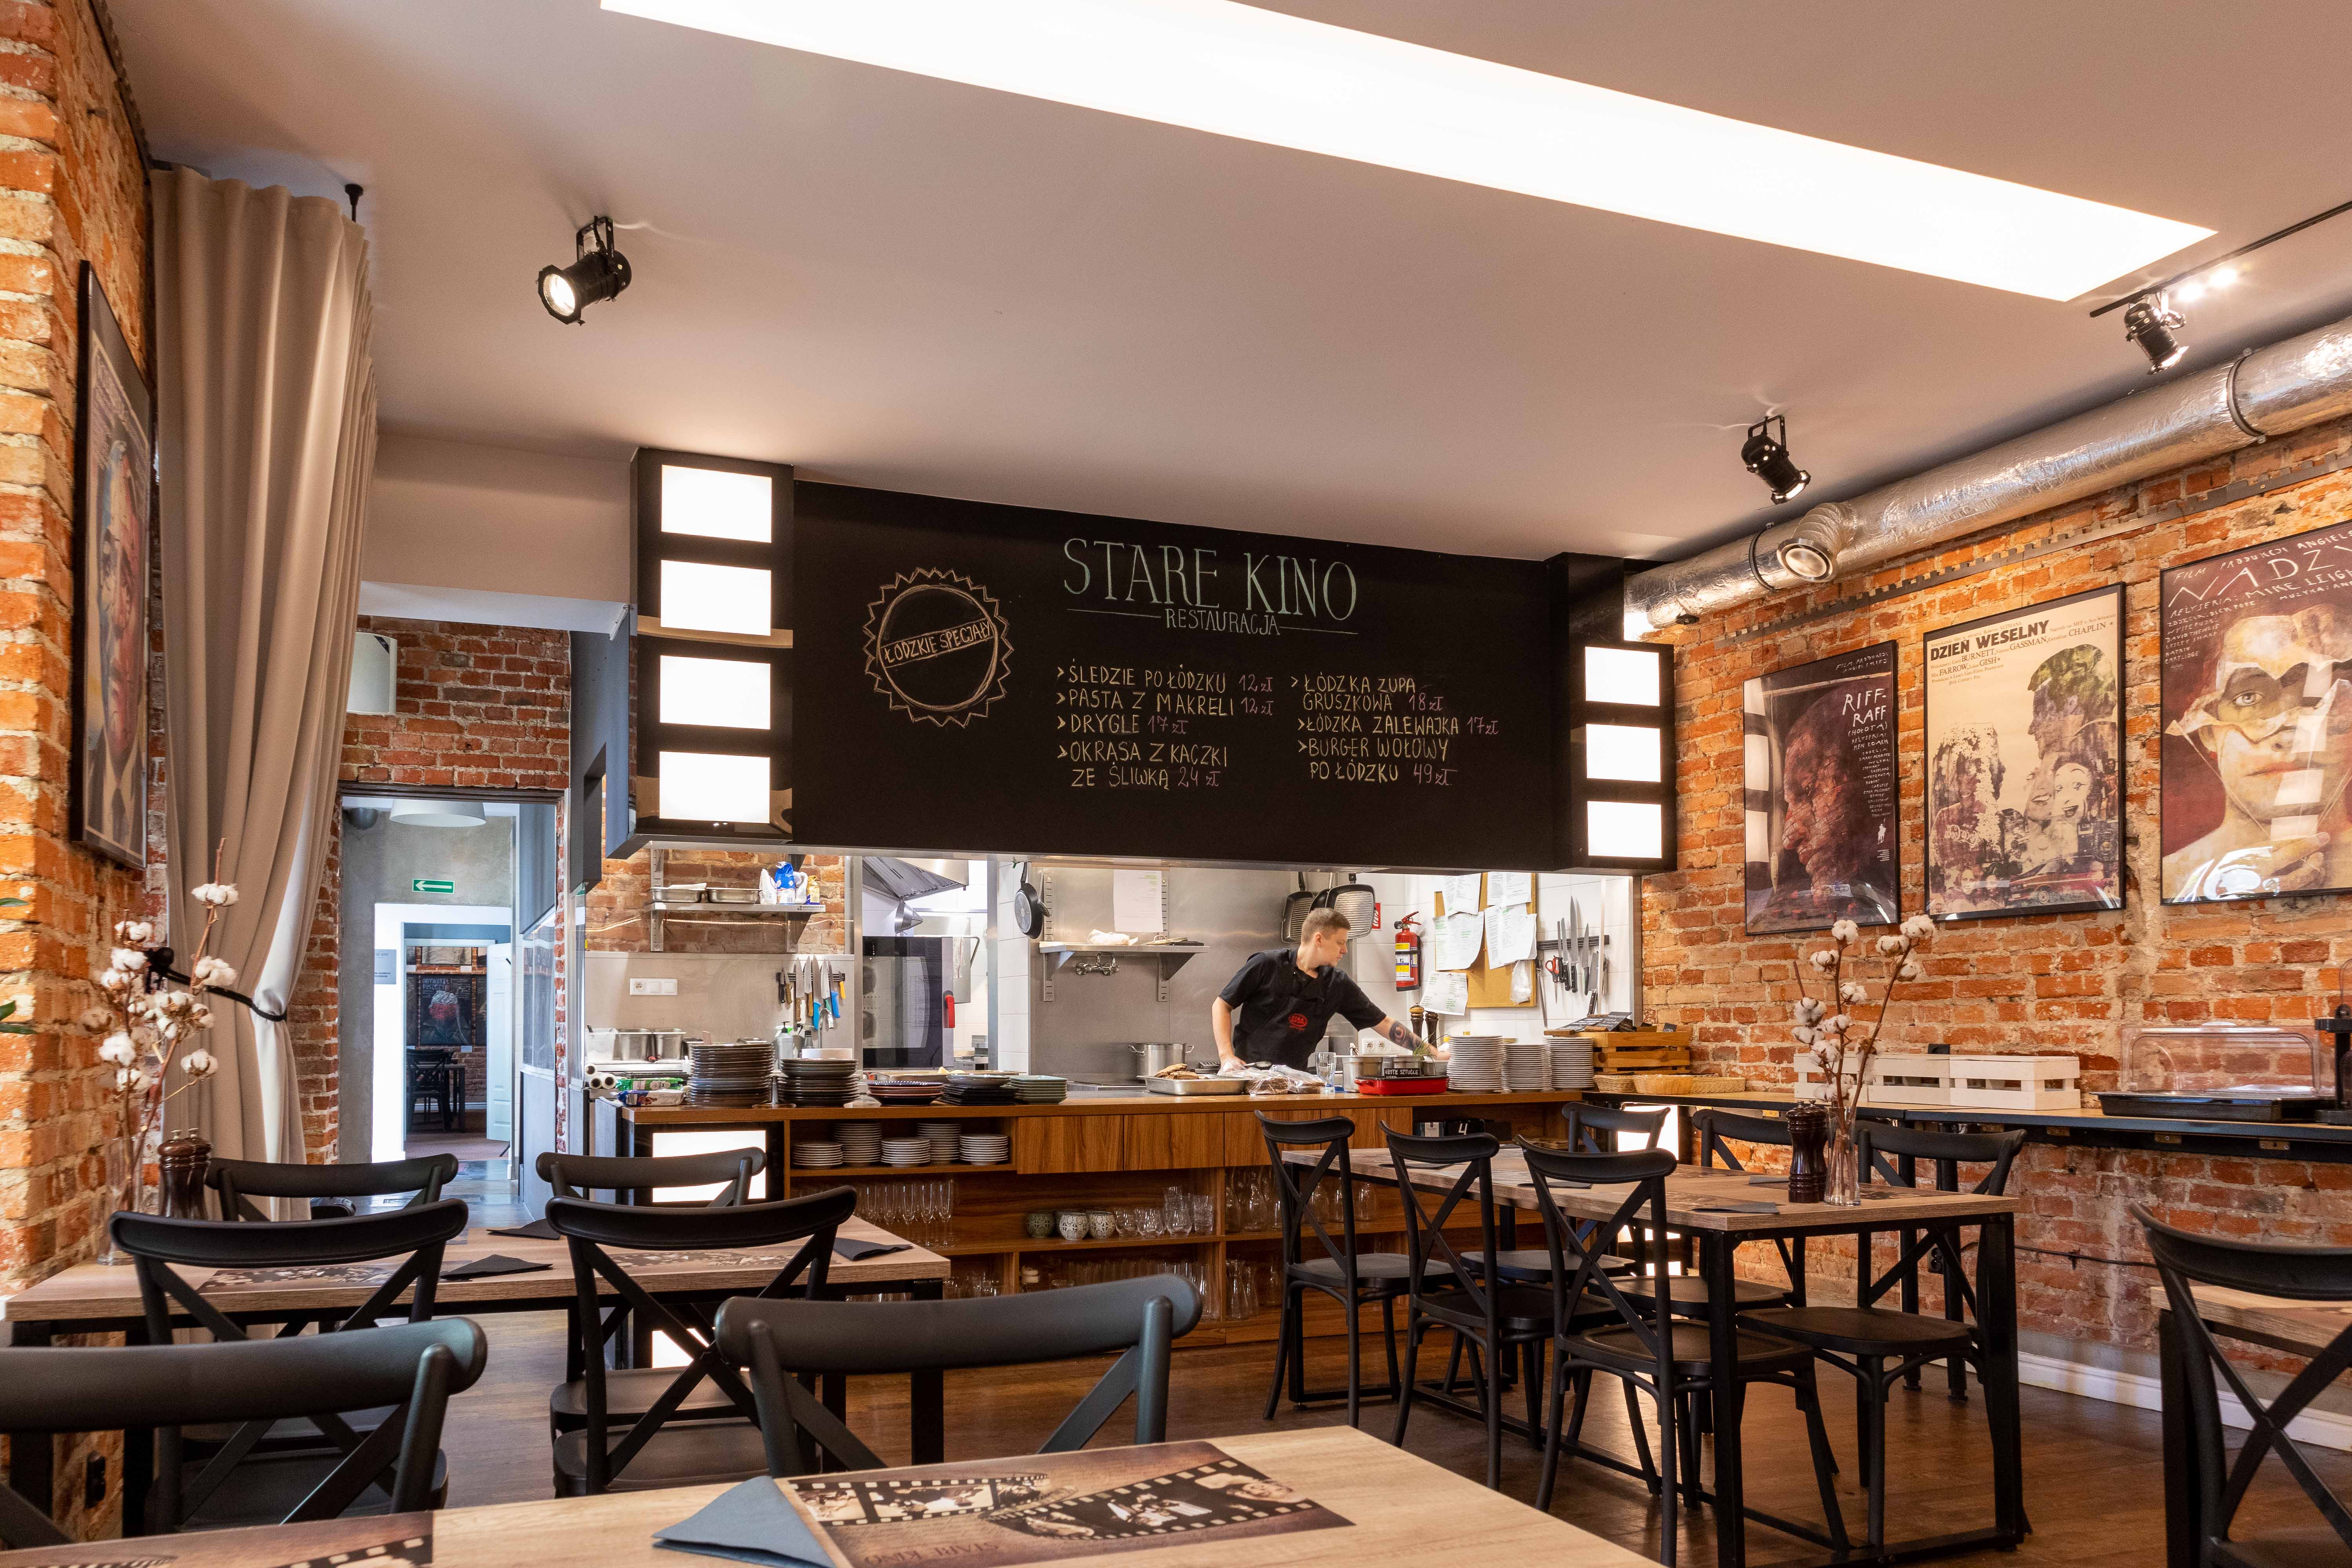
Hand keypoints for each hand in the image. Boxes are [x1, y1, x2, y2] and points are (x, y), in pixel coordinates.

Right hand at [2197, 834, 2331, 897]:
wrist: (2205, 894)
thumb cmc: (2224, 870)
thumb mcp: (2240, 853)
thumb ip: (2264, 849)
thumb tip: (2293, 844)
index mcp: (2252, 860)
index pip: (2288, 849)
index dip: (2308, 842)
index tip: (2322, 837)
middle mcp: (2261, 877)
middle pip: (2300, 868)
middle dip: (2315, 858)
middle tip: (2321, 852)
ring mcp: (2266, 891)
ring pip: (2301, 883)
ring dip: (2314, 872)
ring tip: (2317, 864)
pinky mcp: (2269, 900)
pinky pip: (2296, 893)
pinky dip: (2307, 884)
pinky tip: (2309, 877)